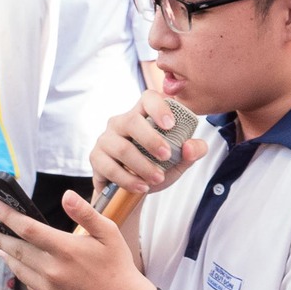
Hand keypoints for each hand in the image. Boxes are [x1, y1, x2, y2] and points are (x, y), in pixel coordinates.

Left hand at [0, 188, 153, 289]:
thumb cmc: (117, 265)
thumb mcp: (108, 233)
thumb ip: (85, 213)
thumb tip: (66, 195)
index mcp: (66, 250)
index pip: (28, 229)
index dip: (7, 216)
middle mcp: (53, 270)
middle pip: (16, 250)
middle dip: (0, 238)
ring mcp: (49, 289)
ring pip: (19, 268)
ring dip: (8, 255)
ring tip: (1, 245)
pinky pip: (28, 284)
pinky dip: (21, 272)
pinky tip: (20, 265)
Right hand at [90, 93, 208, 195]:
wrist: (132, 191)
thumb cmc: (156, 167)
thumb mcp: (180, 161)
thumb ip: (193, 151)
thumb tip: (190, 146)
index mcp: (143, 115)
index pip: (148, 98)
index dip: (159, 107)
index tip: (171, 125)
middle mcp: (122, 122)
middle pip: (132, 121)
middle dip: (151, 139)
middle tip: (167, 156)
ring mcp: (106, 139)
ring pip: (122, 148)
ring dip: (142, 165)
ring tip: (157, 178)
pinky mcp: (96, 157)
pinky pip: (110, 167)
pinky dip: (128, 179)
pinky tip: (142, 186)